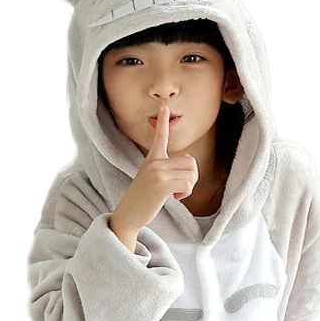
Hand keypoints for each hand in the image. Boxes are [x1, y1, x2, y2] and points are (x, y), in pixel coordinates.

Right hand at [111, 102, 198, 231]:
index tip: (164, 106)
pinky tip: (173, 198)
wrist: (128, 215)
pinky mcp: (161, 184)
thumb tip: (189, 167)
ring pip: (191, 174)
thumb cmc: (142, 200)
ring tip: (173, 193)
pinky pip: (187, 184)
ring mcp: (157, 172)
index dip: (162, 121)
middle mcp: (154, 162)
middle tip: (177, 188)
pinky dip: (185, 194)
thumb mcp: (151, 179)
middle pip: (190, 162)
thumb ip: (167, 170)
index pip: (159, 136)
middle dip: (190, 178)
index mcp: (152, 159)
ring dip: (188, 187)